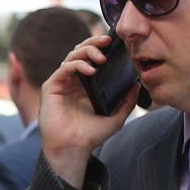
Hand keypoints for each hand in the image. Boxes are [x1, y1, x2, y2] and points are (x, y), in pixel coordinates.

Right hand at [40, 33, 138, 187]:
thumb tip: (137, 85)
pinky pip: (63, 68)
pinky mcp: (51, 87)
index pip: (92, 58)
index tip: (115, 44)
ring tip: (101, 58)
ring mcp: (62, 83)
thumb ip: (127, 102)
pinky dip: (77, 65)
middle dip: (94, 43)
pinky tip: (90, 71)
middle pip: (80, 51)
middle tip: (107, 42)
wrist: (73, 148)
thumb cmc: (90, 136)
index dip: (101, 48)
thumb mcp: (116, 118)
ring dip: (87, 51)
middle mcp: (73, 81)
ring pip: (71, 56)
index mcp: (86, 85)